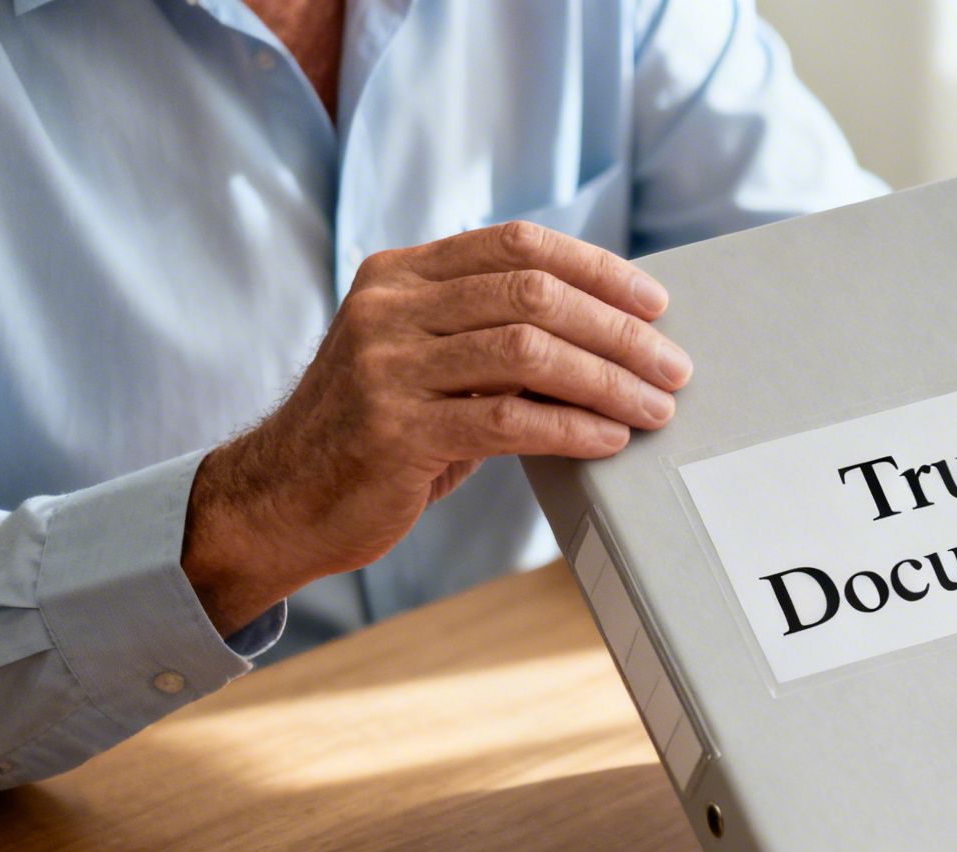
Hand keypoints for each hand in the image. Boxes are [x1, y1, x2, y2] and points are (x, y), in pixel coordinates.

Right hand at [183, 221, 690, 635]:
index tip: (655, 302)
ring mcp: (386, 366)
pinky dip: (572, 428)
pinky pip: (508, 420)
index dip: (596, 268)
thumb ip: (492, 337)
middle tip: (673, 366)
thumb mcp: (428, 366)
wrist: (282, 501)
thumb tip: (609, 335)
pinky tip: (608, 440)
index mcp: (399, 275)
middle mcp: (388, 307)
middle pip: (533, 294)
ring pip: (529, 352)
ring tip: (655, 409)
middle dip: (619, 331)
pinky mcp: (394, 430)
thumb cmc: (376, 435)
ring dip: (608, 381)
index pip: (517, 244)